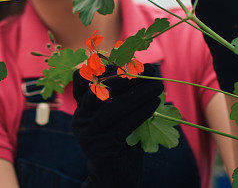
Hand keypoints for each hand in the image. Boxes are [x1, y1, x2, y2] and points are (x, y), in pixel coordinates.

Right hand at [71, 64, 162, 187]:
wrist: (114, 177)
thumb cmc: (120, 141)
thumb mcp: (117, 116)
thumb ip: (123, 95)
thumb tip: (148, 71)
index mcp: (81, 108)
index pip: (80, 81)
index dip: (98, 68)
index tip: (121, 62)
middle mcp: (80, 119)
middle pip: (98, 90)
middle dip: (124, 78)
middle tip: (148, 72)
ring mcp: (89, 134)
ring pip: (112, 107)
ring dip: (138, 94)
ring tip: (157, 87)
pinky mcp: (102, 147)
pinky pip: (124, 125)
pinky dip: (141, 112)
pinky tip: (154, 104)